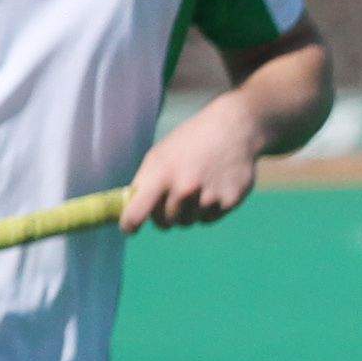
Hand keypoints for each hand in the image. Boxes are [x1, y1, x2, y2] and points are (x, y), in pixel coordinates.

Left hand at [120, 99, 264, 230]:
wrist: (232, 130)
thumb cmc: (189, 143)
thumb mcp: (160, 155)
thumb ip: (145, 183)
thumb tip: (130, 212)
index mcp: (161, 174)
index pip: (137, 212)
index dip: (129, 225)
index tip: (129, 229)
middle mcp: (184, 188)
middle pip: (165, 222)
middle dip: (165, 215)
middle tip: (172, 198)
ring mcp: (208, 197)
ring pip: (188, 221)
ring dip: (188, 211)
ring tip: (197, 186)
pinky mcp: (229, 202)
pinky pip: (209, 219)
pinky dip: (208, 209)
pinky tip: (213, 188)